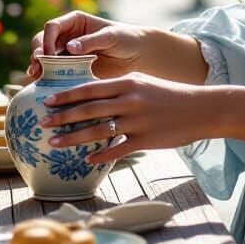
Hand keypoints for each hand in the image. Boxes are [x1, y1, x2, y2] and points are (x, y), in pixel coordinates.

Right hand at [29, 12, 150, 80]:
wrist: (137, 56)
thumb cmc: (126, 39)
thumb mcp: (111, 36)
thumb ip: (91, 41)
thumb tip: (70, 47)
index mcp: (74, 21)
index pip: (52, 27)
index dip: (47, 39)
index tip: (48, 54)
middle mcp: (67, 36)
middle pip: (42, 42)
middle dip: (37, 53)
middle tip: (36, 67)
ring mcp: (67, 53)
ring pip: (45, 58)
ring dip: (38, 67)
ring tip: (36, 77)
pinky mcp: (71, 69)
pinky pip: (55, 73)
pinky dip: (48, 78)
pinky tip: (43, 86)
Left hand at [39, 73, 215, 165]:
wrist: (201, 108)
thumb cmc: (169, 95)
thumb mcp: (143, 83)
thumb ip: (119, 88)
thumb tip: (92, 95)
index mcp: (128, 83)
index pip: (90, 88)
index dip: (66, 95)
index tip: (47, 100)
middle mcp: (130, 101)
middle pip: (88, 110)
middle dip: (62, 117)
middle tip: (42, 124)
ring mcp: (137, 121)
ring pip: (98, 131)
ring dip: (73, 139)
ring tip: (54, 145)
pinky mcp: (146, 140)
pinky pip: (117, 150)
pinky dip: (100, 156)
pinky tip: (87, 160)